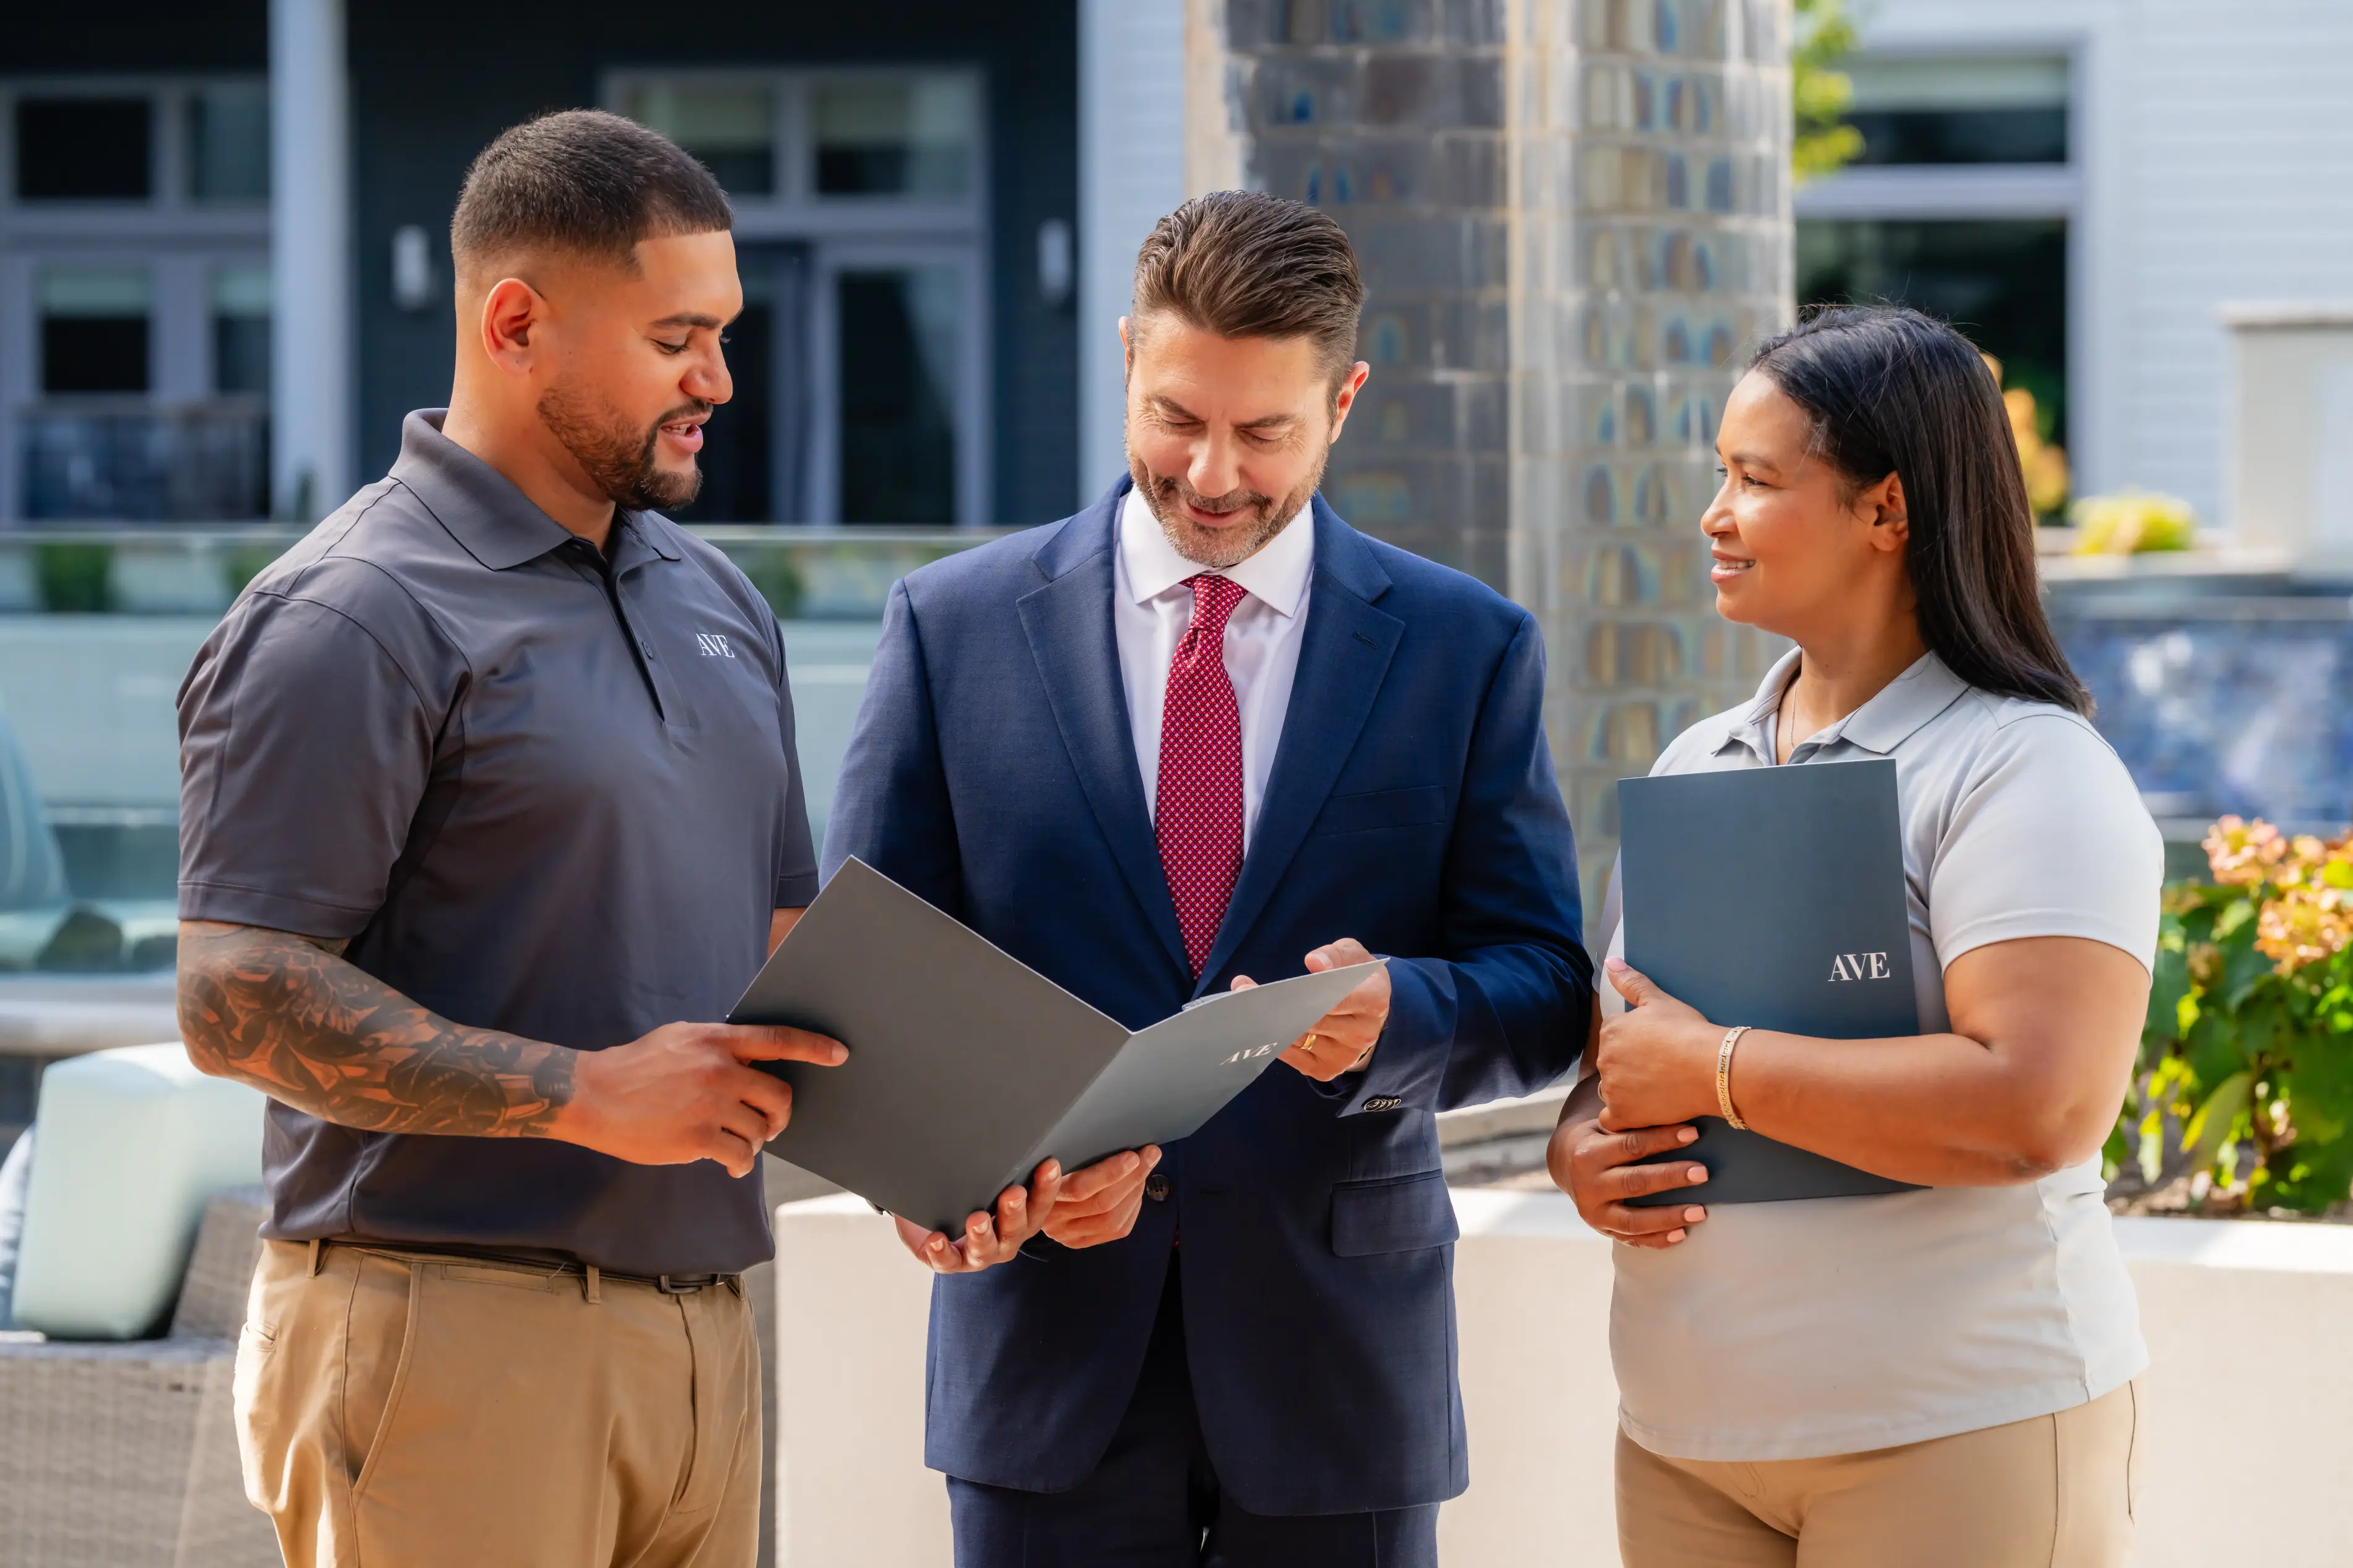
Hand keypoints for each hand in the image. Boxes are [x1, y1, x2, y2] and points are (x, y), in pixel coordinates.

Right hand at [554, 1021, 845, 1177]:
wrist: (590, 1094)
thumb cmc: (634, 1067)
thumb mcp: (679, 1039)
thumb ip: (718, 1048)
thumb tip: (752, 1061)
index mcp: (715, 1040)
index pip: (777, 1039)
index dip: (814, 1047)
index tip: (840, 1054)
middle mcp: (718, 1070)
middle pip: (778, 1094)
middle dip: (780, 1114)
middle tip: (771, 1123)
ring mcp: (709, 1105)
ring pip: (759, 1129)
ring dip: (755, 1140)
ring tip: (735, 1141)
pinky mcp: (697, 1138)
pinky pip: (739, 1155)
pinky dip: (739, 1162)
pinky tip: (729, 1162)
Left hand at [895, 1159, 1067, 1273]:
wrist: (931, 1220)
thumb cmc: (968, 1195)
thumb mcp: (986, 1177)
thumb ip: (1002, 1162)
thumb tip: (1010, 1124)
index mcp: (1021, 1218)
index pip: (1040, 1204)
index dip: (1047, 1186)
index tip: (1049, 1165)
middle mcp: (1005, 1239)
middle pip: (1016, 1230)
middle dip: (1014, 1212)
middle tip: (1013, 1193)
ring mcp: (979, 1254)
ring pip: (985, 1250)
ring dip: (982, 1235)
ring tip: (976, 1220)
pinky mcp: (950, 1262)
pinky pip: (946, 1262)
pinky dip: (941, 1252)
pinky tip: (936, 1239)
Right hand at [1040, 1146, 1161, 1247]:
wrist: (1026, 1201)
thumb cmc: (1044, 1169)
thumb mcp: (1052, 1158)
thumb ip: (1073, 1153)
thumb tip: (1113, 1138)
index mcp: (1042, 1193)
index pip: (1079, 1188)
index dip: (1110, 1173)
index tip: (1131, 1156)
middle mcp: (1053, 1220)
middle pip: (1102, 1203)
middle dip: (1132, 1177)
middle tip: (1149, 1155)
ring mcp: (1068, 1235)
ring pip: (1113, 1219)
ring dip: (1135, 1191)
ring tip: (1145, 1168)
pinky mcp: (1082, 1242)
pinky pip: (1118, 1230)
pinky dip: (1133, 1207)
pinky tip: (1137, 1189)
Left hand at [1231, 938, 1388, 1082]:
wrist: (1369, 1018)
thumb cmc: (1357, 981)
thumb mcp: (1355, 957)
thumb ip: (1336, 954)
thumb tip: (1314, 962)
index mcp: (1373, 1001)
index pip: (1337, 999)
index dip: (1306, 992)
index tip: (1276, 985)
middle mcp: (1360, 1034)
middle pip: (1312, 1021)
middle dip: (1276, 1005)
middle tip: (1242, 991)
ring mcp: (1343, 1056)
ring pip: (1297, 1038)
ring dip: (1266, 1022)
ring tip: (1240, 1005)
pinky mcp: (1326, 1070)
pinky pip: (1292, 1056)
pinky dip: (1272, 1040)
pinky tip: (1254, 1026)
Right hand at [1547, 1100, 1710, 1248]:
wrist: (1565, 1165)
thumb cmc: (1598, 1138)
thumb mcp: (1605, 1125)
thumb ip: (1631, 1122)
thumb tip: (1678, 1105)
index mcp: (1588, 1154)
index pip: (1629, 1146)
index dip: (1662, 1139)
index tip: (1693, 1133)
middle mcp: (1588, 1186)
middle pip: (1634, 1183)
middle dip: (1670, 1178)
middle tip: (1703, 1173)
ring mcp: (1594, 1212)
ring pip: (1634, 1219)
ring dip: (1669, 1216)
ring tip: (1701, 1212)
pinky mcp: (1603, 1230)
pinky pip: (1633, 1239)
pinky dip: (1658, 1240)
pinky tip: (1682, 1234)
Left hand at [1592, 959, 1721, 1131]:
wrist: (1711, 1067)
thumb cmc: (1688, 1031)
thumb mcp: (1659, 1000)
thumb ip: (1630, 982)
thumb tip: (1608, 962)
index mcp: (1611, 1029)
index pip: (1615, 1036)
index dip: (1637, 1042)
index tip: (1656, 1046)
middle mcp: (1604, 1058)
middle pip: (1613, 1063)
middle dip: (1630, 1065)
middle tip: (1661, 1067)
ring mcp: (1612, 1088)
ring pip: (1613, 1090)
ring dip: (1628, 1090)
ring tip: (1659, 1088)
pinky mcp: (1623, 1114)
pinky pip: (1613, 1120)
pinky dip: (1625, 1117)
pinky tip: (1642, 1111)